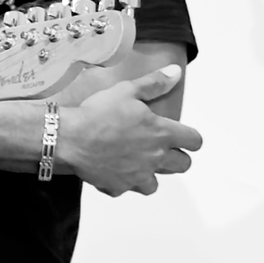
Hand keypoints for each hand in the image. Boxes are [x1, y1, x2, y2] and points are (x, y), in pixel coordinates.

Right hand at [62, 65, 203, 194]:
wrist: (69, 139)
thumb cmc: (98, 114)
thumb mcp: (127, 91)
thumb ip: (154, 83)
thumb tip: (176, 73)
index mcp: (162, 133)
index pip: (194, 141)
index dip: (192, 140)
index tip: (185, 139)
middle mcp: (154, 157)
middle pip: (182, 166)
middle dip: (178, 160)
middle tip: (165, 153)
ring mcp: (136, 175)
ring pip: (155, 185)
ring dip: (150, 176)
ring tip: (139, 167)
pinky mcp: (117, 186)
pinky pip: (125, 189)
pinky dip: (121, 183)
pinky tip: (113, 173)